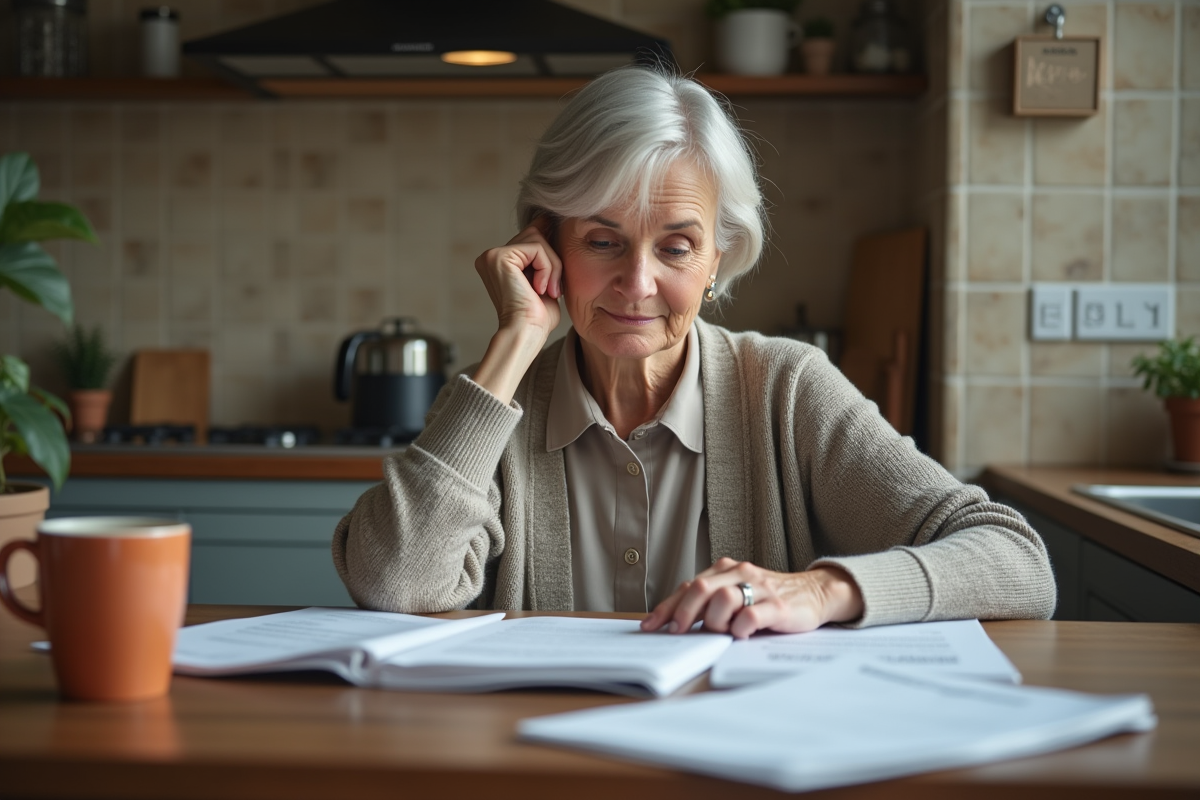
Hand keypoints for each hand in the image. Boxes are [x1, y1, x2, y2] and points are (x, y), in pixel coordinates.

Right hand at [474, 218, 562, 340]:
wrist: (527, 333)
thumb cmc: (537, 316)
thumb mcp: (544, 278)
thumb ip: (542, 255)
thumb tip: (546, 222)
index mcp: (499, 262)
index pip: (528, 236)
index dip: (545, 237)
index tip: (555, 242)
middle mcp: (491, 257)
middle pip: (535, 235)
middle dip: (552, 262)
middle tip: (553, 290)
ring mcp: (493, 256)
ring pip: (538, 240)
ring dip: (552, 267)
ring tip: (547, 290)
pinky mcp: (499, 257)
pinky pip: (537, 249)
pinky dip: (547, 268)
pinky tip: (540, 288)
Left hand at [640, 558, 863, 638]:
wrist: (815, 593)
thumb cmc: (769, 598)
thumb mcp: (737, 594)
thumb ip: (711, 603)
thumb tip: (676, 622)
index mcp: (726, 570)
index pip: (689, 586)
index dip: (666, 607)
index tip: (650, 626)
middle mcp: (741, 573)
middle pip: (700, 587)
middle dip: (682, 613)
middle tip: (677, 632)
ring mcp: (761, 588)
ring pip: (723, 598)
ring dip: (714, 620)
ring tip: (722, 631)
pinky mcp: (779, 606)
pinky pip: (751, 614)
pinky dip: (739, 627)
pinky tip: (740, 634)